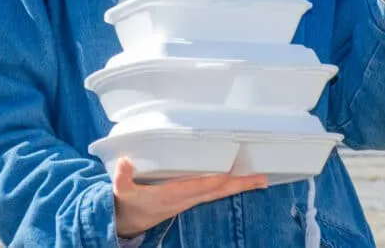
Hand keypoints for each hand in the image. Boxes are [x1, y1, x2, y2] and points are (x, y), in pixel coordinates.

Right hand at [112, 158, 267, 238]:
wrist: (127, 222)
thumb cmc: (127, 203)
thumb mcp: (122, 192)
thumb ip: (123, 179)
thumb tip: (125, 163)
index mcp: (170, 196)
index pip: (198, 187)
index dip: (214, 179)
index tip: (231, 170)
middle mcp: (184, 199)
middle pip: (217, 192)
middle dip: (239, 184)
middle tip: (262, 177)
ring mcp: (189, 200)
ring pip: (219, 193)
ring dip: (239, 185)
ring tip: (260, 179)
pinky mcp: (189, 199)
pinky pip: (213, 192)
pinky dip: (228, 186)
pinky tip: (239, 181)